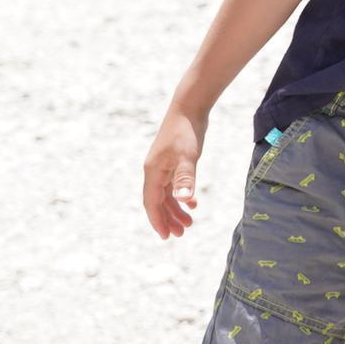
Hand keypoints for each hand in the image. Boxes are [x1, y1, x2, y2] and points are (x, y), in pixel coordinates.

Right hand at [143, 107, 204, 238]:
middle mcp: (154, 171)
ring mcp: (163, 165)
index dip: (157, 221)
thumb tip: (182, 199)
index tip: (166, 237)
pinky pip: (173, 184)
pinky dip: (182, 194)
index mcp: (153, 172)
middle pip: (158, 201)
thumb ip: (185, 178)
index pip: (151, 203)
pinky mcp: (173, 160)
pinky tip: (193, 202)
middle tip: (181, 234)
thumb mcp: (188, 156)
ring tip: (189, 223)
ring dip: (176, 209)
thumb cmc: (187, 131)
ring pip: (166, 194)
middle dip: (168, 218)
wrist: (190, 107)